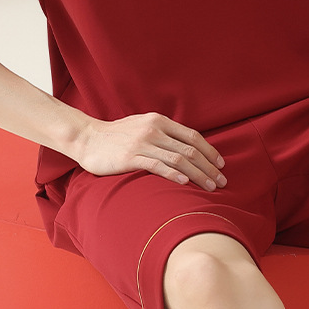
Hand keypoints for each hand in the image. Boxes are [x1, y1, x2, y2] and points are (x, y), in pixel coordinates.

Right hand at [73, 112, 226, 191]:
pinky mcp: (131, 156)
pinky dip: (174, 174)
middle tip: (221, 181)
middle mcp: (154, 129)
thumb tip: (186, 148)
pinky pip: (158, 166)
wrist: (87, 138)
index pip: (192, 136)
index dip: (209, 151)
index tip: (221, 165)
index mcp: (159, 121)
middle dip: (209, 167)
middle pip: (189, 150)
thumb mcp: (142, 126)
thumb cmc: (116, 136)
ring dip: (198, 174)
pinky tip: (186, 183)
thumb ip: (163, 133)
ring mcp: (142, 142)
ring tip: (210, 187)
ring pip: (178, 159)